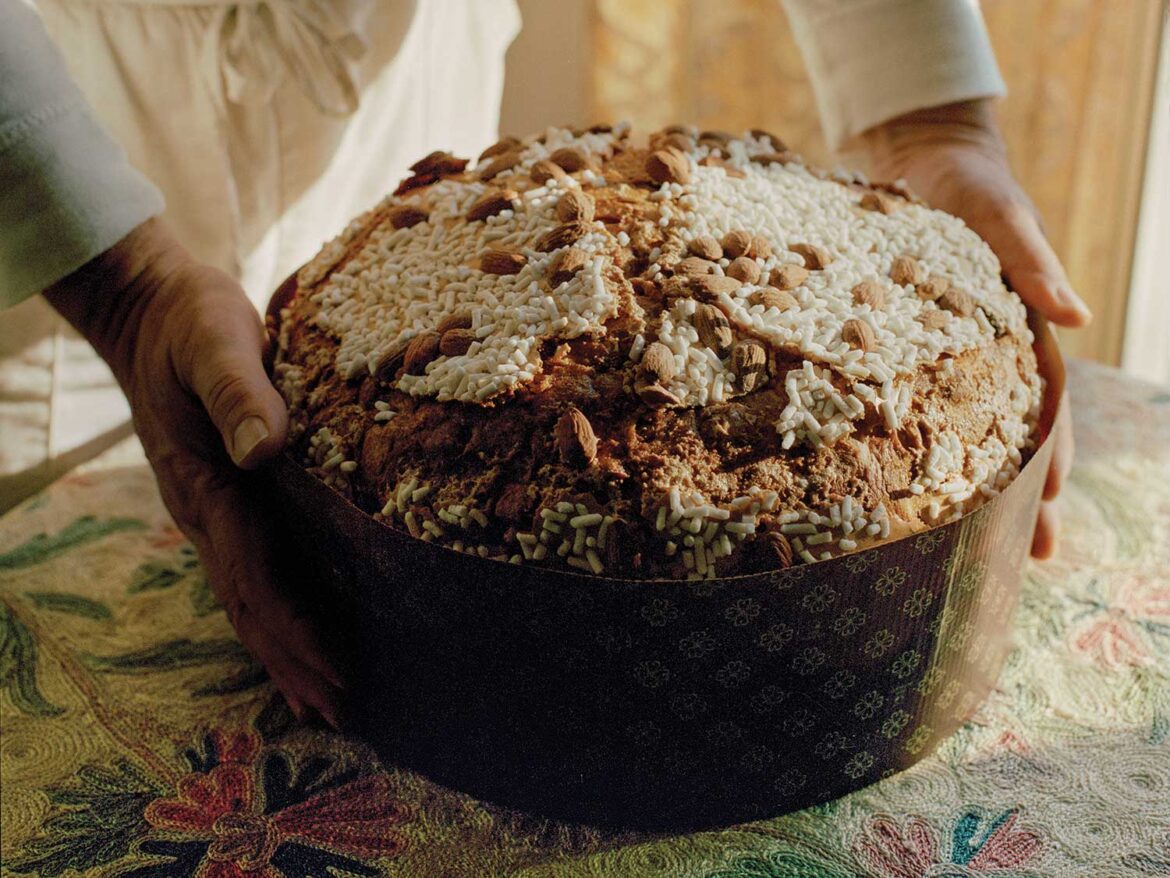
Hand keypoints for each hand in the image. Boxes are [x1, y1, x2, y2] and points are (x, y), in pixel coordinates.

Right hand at [45, 218, 344, 726]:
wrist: (149, 308)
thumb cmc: (190, 319)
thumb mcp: (216, 339)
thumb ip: (238, 390)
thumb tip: (265, 450)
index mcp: (204, 485)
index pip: (253, 575)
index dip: (294, 627)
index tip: (334, 670)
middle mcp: (203, 511)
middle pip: (248, 604)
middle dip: (292, 660)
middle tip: (340, 713)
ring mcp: (209, 509)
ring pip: (246, 595)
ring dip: (282, 648)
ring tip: (320, 698)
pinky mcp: (223, 496)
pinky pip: (248, 568)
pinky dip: (274, 610)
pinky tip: (299, 629)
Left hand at [861, 99, 1086, 558]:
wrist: (921, 161)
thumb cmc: (972, 186)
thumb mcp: (1003, 217)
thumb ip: (1033, 264)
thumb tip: (1078, 319)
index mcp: (1023, 335)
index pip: (1044, 412)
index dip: (1046, 464)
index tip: (1044, 516)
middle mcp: (988, 354)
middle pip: (1008, 435)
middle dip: (1017, 496)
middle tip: (1014, 562)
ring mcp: (945, 352)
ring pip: (959, 428)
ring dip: (965, 482)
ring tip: (958, 543)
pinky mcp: (901, 343)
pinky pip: (905, 398)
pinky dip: (906, 439)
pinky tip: (888, 480)